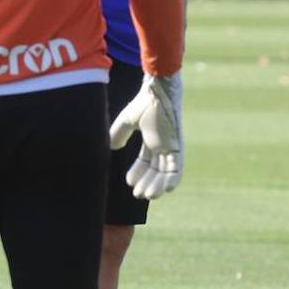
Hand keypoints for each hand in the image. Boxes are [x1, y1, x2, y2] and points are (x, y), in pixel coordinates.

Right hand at [110, 72, 182, 199]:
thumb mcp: (126, 121)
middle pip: (156, 170)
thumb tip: (111, 147)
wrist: (156, 93)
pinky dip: (173, 179)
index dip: (138, 172)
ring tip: (147, 195)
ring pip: (166, 172)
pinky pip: (177, 167)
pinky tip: (167, 190)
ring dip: (157, 185)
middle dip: (147, 183)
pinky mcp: (176, 147)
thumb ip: (119, 133)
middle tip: (138, 195)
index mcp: (152, 139)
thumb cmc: (143, 103)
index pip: (146, 161)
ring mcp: (171, 147)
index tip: (129, 182)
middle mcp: (163, 145)